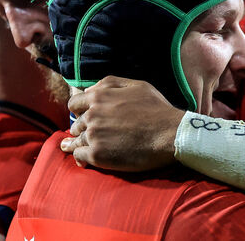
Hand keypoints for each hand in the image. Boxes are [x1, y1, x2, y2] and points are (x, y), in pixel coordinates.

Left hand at [60, 76, 184, 170]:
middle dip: (83, 128)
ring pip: (76, 141)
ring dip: (79, 144)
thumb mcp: (136, 85)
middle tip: (92, 134)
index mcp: (99, 97)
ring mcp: (93, 136)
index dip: (79, 110)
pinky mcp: (97, 155)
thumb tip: (88, 90)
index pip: (74, 104)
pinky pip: (79, 156)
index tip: (84, 116)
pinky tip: (85, 160)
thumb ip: (109, 84)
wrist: (170, 134)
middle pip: (76, 124)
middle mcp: (92, 115)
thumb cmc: (157, 109)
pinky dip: (81, 158)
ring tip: (83, 148)